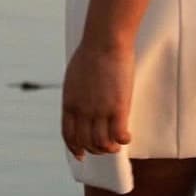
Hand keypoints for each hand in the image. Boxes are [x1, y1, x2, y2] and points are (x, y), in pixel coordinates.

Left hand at [62, 40, 133, 159]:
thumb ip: (76, 94)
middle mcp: (82, 110)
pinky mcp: (117, 107)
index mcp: (69, 102)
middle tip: (105, 147)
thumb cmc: (91, 52)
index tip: (81, 154)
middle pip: (85, 142)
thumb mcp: (74, 76)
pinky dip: (123, 140)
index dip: (75, 148)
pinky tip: (127, 136)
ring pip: (102, 143)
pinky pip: (119, 135)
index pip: (68, 135)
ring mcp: (99, 110)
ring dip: (110, 148)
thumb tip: (80, 101)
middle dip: (95, 149)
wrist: (104, 40)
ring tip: (117, 143)